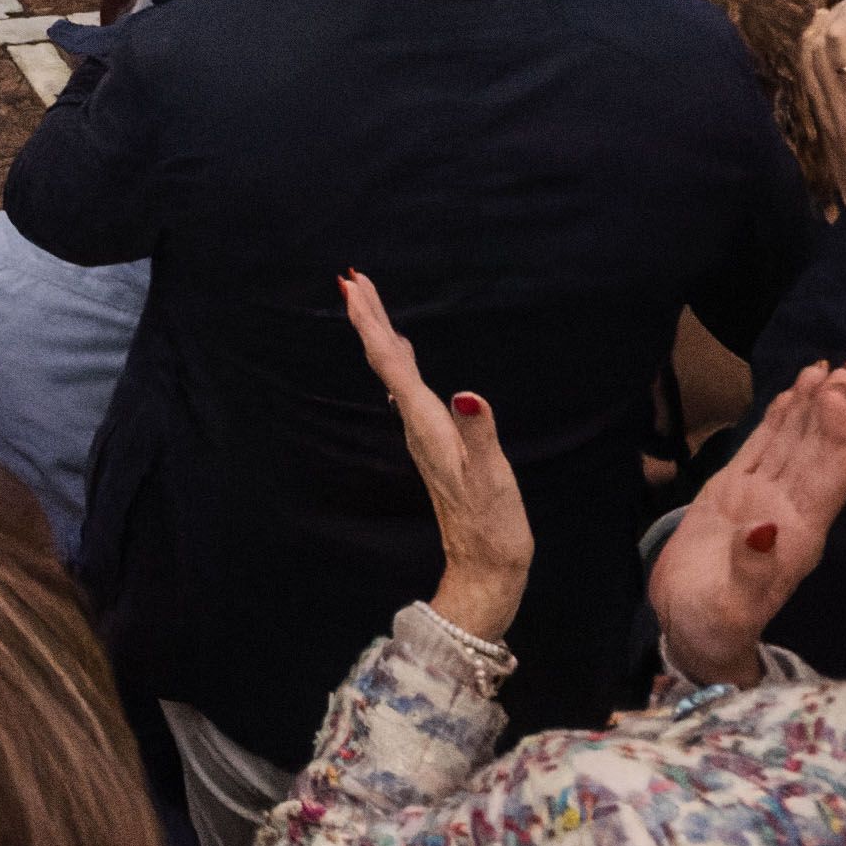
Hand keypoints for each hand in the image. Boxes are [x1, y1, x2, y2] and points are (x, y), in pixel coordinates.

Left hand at [341, 270, 530, 642]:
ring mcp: (424, 436)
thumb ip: (479, 436)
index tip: (352, 287)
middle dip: (369, 319)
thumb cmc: (492, 525)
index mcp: (427, 427)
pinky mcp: (435, 444)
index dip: (371, 324)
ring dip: (381, 337)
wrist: (485, 567)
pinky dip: (400, 362)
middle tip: (353, 278)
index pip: (391, 364)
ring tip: (371, 305)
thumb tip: (466, 395)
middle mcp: (417, 427)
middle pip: (386, 363)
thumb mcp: (492, 480)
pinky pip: (408, 390)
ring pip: (394, 374)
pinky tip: (402, 358)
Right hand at [647, 361, 845, 685]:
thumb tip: (765, 527)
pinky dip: (776, 422)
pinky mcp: (732, 493)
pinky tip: (787, 398)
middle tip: (841, 368)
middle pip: (816, 452)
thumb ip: (751, 568)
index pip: (828, 476)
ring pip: (792, 444)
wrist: (691, 632)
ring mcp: (762, 499)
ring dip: (808, 408)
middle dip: (831, 411)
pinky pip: (762, 449)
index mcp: (798, 535)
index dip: (836, 437)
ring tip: (821, 370)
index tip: (836, 398)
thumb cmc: (714, 626)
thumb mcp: (731, 607)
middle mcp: (788, 511)